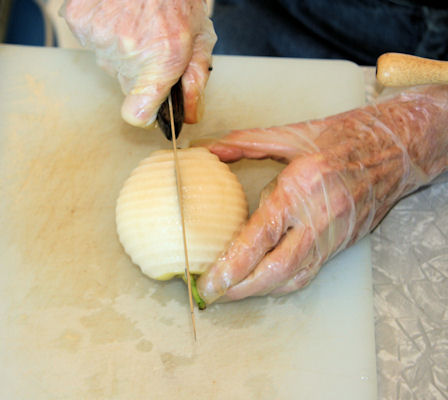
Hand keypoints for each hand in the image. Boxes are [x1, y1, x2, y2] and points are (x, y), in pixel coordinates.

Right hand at [61, 0, 215, 126]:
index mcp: (161, 59)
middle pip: (125, 82)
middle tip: (151, 37)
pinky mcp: (79, 22)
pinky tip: (117, 11)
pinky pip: (90, 40)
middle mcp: (127, 52)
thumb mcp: (200, 36)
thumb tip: (190, 115)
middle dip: (139, 68)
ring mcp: (99, 36)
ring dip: (120, 47)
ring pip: (108, 60)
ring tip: (135, 19)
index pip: (137, 113)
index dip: (143, 112)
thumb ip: (195, 80)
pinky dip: (101, 29)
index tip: (149, 103)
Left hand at [196, 85, 447, 303]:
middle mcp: (319, 217)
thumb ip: (244, 142)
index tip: (209, 280)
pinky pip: (308, 272)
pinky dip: (282, 283)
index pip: (261, 236)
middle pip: (277, 269)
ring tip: (230, 292)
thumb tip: (208, 150)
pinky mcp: (341, 244)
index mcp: (302, 187)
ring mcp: (333, 235)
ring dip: (259, 290)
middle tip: (213, 294)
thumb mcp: (290, 135)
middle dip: (241, 287)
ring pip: (294, 277)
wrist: (396, 150)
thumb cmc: (343, 139)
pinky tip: (262, 283)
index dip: (232, 263)